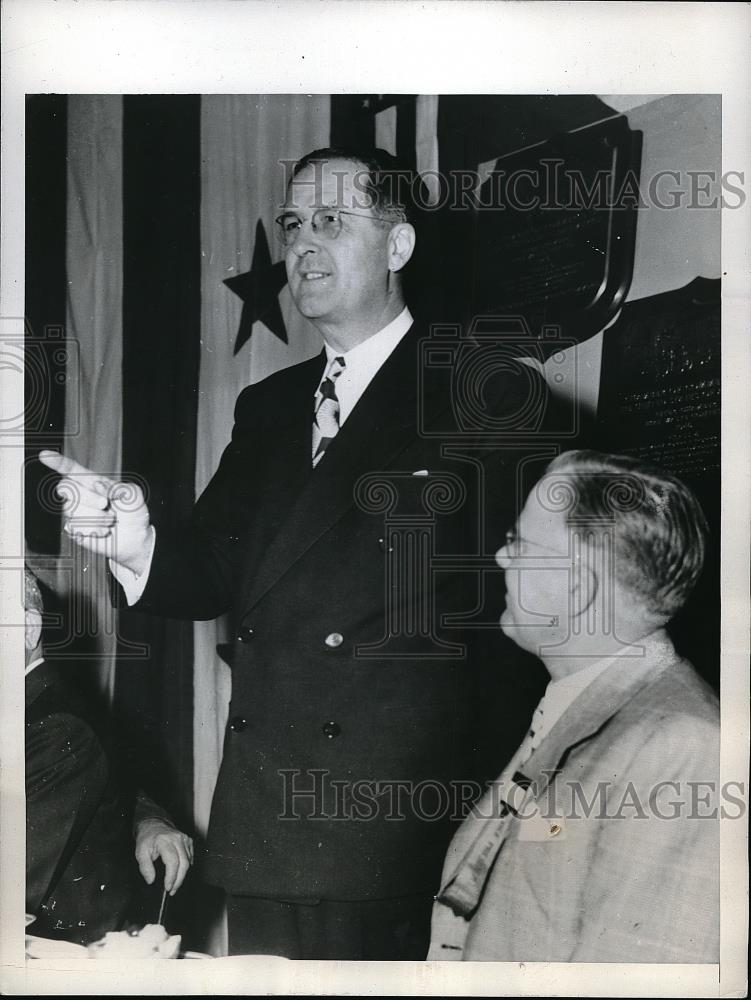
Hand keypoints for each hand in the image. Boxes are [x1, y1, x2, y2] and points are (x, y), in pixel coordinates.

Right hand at [38, 451, 151, 575]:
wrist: (135, 537)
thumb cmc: (133, 512)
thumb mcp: (132, 494)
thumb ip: (118, 487)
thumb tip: (98, 486)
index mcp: (92, 481)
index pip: (71, 469)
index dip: (57, 462)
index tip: (45, 455)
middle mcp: (80, 495)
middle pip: (66, 488)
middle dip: (86, 496)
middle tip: (105, 504)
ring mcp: (76, 513)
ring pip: (71, 509)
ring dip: (96, 516)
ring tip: (111, 520)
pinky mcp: (75, 530)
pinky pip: (74, 527)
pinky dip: (93, 529)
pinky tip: (104, 531)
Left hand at [135, 818, 193, 894]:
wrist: (154, 824)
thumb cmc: (147, 838)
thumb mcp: (140, 852)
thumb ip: (144, 867)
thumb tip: (151, 880)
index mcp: (164, 840)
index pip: (172, 861)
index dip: (171, 876)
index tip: (168, 887)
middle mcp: (177, 839)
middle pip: (184, 863)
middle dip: (179, 880)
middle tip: (172, 890)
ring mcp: (185, 839)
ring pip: (188, 861)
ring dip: (182, 876)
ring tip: (175, 885)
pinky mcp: (189, 841)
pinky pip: (190, 857)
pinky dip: (186, 868)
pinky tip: (180, 874)